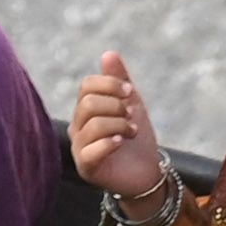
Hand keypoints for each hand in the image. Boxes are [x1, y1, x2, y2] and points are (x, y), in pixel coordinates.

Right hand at [69, 52, 170, 200]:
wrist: (147, 173)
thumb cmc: (136, 139)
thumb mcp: (131, 105)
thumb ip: (120, 80)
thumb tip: (109, 53)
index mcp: (85, 109)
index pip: (87, 86)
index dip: (110, 84)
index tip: (130, 93)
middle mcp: (77, 127)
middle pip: (88, 103)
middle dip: (115, 105)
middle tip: (131, 115)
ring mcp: (79, 148)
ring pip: (92, 124)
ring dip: (119, 124)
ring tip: (132, 131)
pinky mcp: (86, 168)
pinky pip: (90, 150)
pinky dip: (108, 143)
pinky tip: (121, 141)